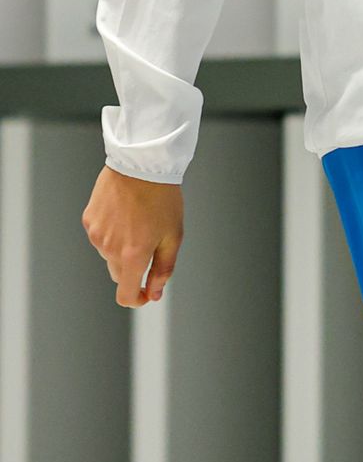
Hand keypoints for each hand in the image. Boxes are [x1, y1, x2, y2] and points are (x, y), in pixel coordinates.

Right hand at [82, 165, 183, 307]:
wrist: (142, 163)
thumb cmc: (162, 197)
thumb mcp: (173, 235)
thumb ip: (163, 269)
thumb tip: (155, 293)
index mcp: (132, 255)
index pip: (125, 295)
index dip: (137, 298)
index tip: (146, 292)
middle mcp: (109, 248)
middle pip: (118, 273)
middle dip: (133, 267)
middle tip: (149, 243)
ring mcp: (96, 233)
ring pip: (108, 253)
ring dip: (121, 246)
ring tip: (138, 219)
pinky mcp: (89, 219)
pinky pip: (100, 234)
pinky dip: (111, 230)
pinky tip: (124, 211)